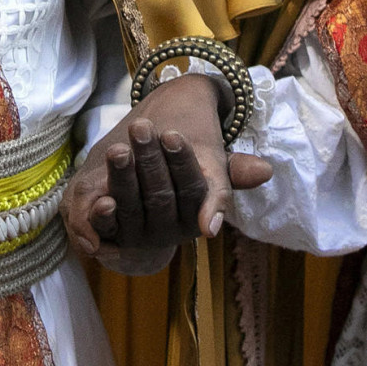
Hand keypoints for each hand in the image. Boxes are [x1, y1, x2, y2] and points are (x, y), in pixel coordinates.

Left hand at [62, 73, 273, 275]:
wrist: (144, 214)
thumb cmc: (181, 178)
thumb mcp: (208, 172)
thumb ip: (231, 170)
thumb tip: (265, 170)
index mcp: (197, 214)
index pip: (192, 187)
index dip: (181, 161)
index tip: (174, 134)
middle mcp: (170, 230)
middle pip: (160, 195)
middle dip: (149, 159)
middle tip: (140, 126)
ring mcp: (140, 237)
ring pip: (132, 207)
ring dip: (123, 177)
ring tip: (118, 148)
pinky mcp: (113, 240)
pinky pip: (108, 230)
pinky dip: (103, 216)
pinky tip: (101, 199)